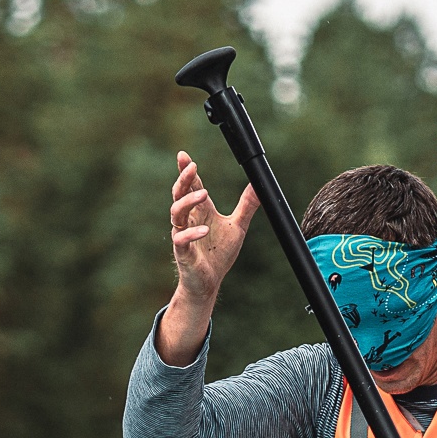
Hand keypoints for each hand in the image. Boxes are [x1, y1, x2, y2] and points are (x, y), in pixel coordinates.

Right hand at [169, 151, 256, 311]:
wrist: (209, 282)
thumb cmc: (219, 253)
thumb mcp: (237, 226)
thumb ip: (247, 205)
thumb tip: (259, 185)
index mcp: (200, 211)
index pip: (191, 186)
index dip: (187, 171)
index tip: (184, 155)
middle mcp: (189, 220)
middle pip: (179, 194)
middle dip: (183, 179)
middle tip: (191, 166)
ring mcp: (183, 235)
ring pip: (176, 213)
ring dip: (188, 202)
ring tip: (204, 194)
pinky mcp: (183, 252)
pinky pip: (182, 239)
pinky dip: (192, 233)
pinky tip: (204, 229)